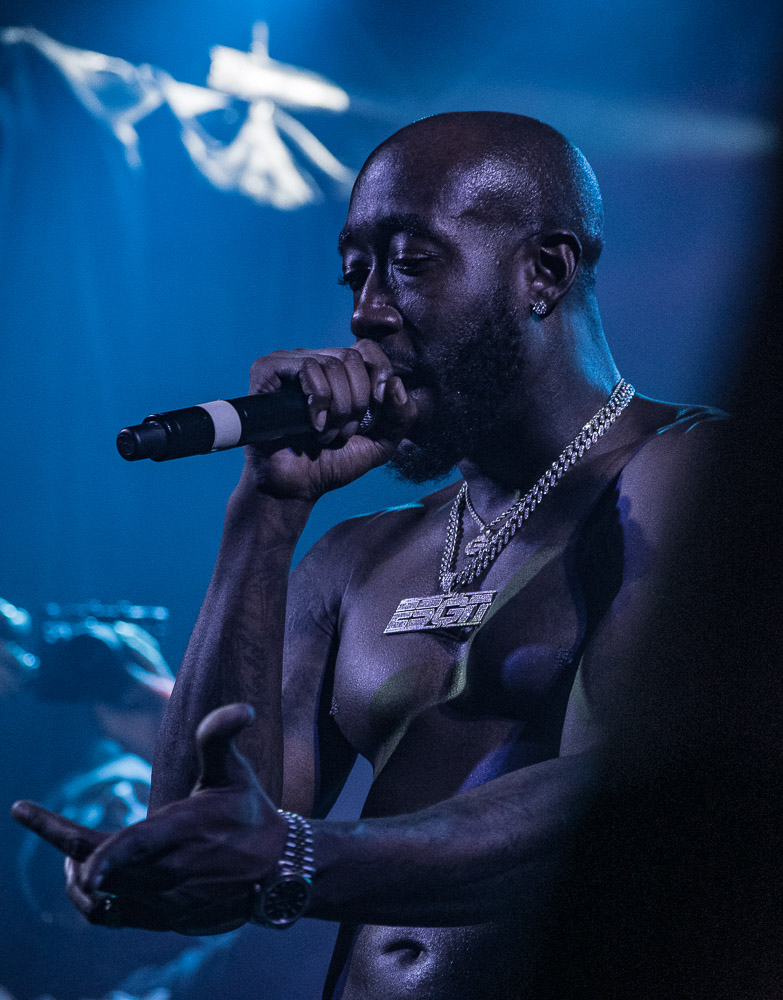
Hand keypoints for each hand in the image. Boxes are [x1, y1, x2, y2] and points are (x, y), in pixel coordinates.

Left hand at [11, 704, 286, 934]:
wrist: (274, 872)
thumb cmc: (250, 813)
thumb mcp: (237, 772)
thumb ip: (220, 737)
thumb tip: (242, 708)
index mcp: (184, 832)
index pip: (132, 847)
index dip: (103, 857)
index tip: (73, 858)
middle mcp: (169, 872)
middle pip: (98, 869)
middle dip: (59, 841)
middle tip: (27, 814)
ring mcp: (163, 900)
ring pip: (97, 898)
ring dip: (72, 873)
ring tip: (64, 848)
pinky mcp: (160, 918)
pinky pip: (108, 917)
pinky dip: (88, 899)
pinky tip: (88, 878)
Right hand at [242, 338, 416, 499]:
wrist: (296, 487)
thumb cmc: (333, 464)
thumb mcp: (381, 443)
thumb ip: (402, 415)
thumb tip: (395, 382)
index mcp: (340, 372)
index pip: (368, 349)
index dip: (379, 375)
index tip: (375, 408)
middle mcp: (315, 360)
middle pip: (352, 358)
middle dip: (356, 402)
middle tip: (342, 432)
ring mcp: (289, 363)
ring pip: (331, 365)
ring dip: (336, 410)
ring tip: (324, 434)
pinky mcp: (267, 370)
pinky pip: (306, 367)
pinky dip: (318, 401)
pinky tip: (312, 424)